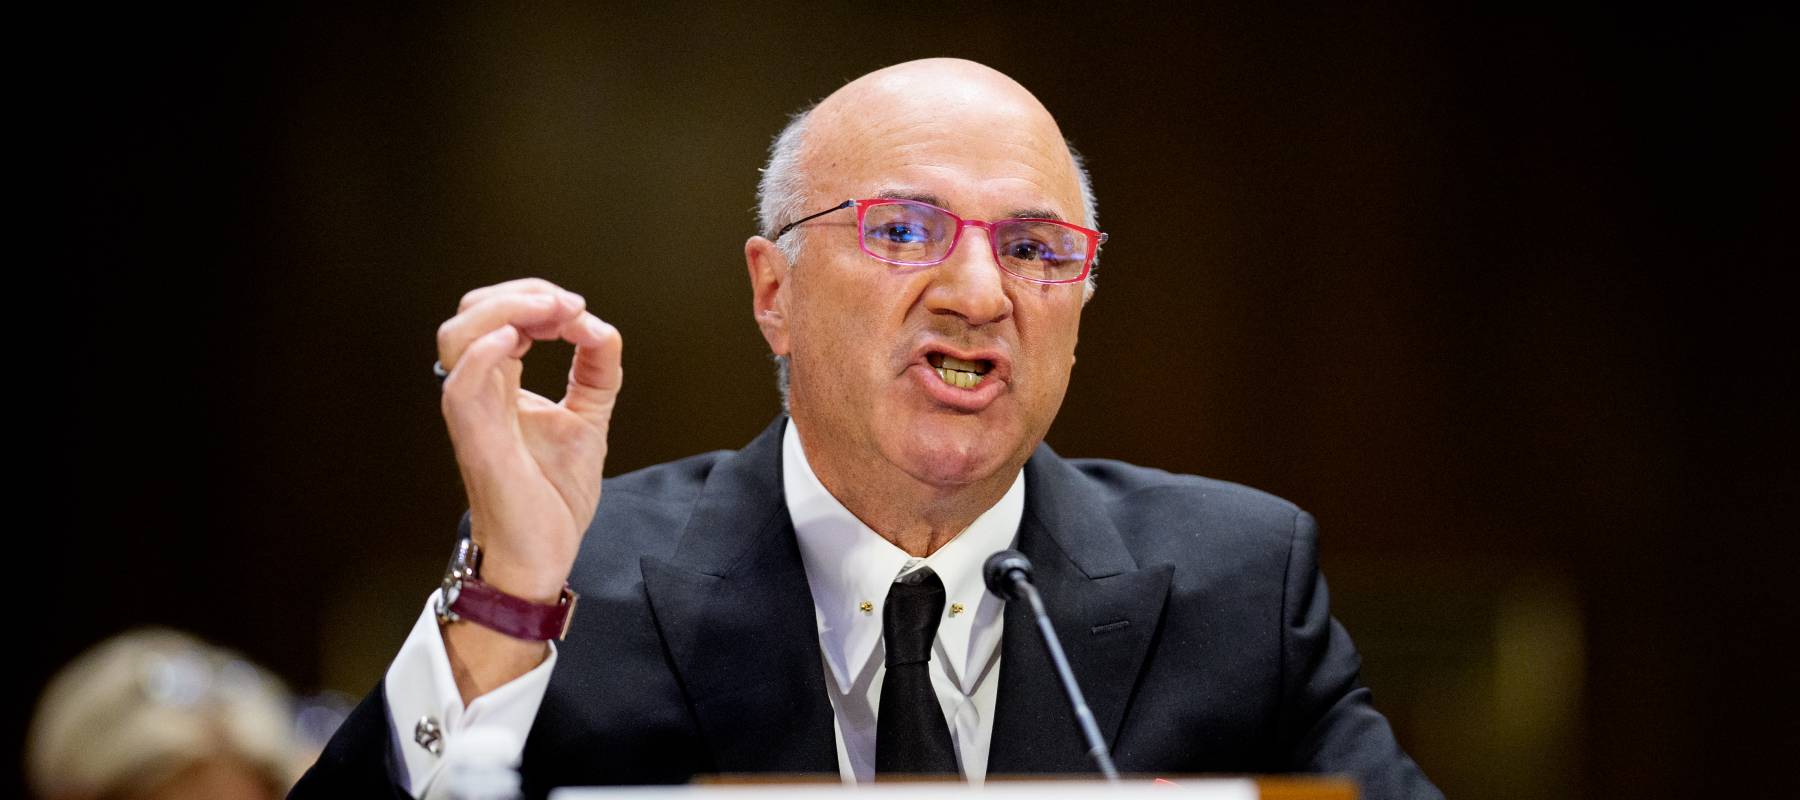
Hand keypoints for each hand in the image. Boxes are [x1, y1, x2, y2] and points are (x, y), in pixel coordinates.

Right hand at [435, 278, 621, 602]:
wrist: (542, 553)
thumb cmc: (551, 496)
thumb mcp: (588, 417)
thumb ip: (596, 370)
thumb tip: (600, 327)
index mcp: (499, 384)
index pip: (497, 315)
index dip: (536, 299)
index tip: (580, 310)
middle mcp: (479, 391)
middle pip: (470, 314)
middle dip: (521, 294)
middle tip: (569, 306)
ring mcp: (473, 412)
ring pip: (457, 337)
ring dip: (507, 311)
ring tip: (552, 315)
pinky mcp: (476, 438)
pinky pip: (461, 384)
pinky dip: (484, 353)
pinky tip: (516, 341)